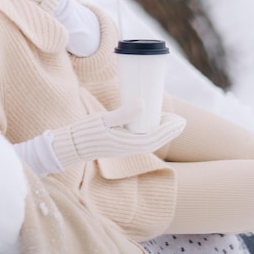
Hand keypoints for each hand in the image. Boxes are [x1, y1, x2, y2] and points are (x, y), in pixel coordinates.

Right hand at [51, 101, 185, 168]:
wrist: (72, 145)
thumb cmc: (86, 132)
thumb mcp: (104, 119)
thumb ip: (124, 113)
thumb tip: (143, 104)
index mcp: (128, 144)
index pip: (155, 138)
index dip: (170, 130)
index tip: (180, 120)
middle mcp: (129, 148)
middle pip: (156, 141)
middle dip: (170, 131)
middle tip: (182, 119)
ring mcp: (125, 147)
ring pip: (150, 140)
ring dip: (162, 131)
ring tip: (171, 120)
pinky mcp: (121, 144)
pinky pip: (142, 139)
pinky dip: (152, 131)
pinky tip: (151, 122)